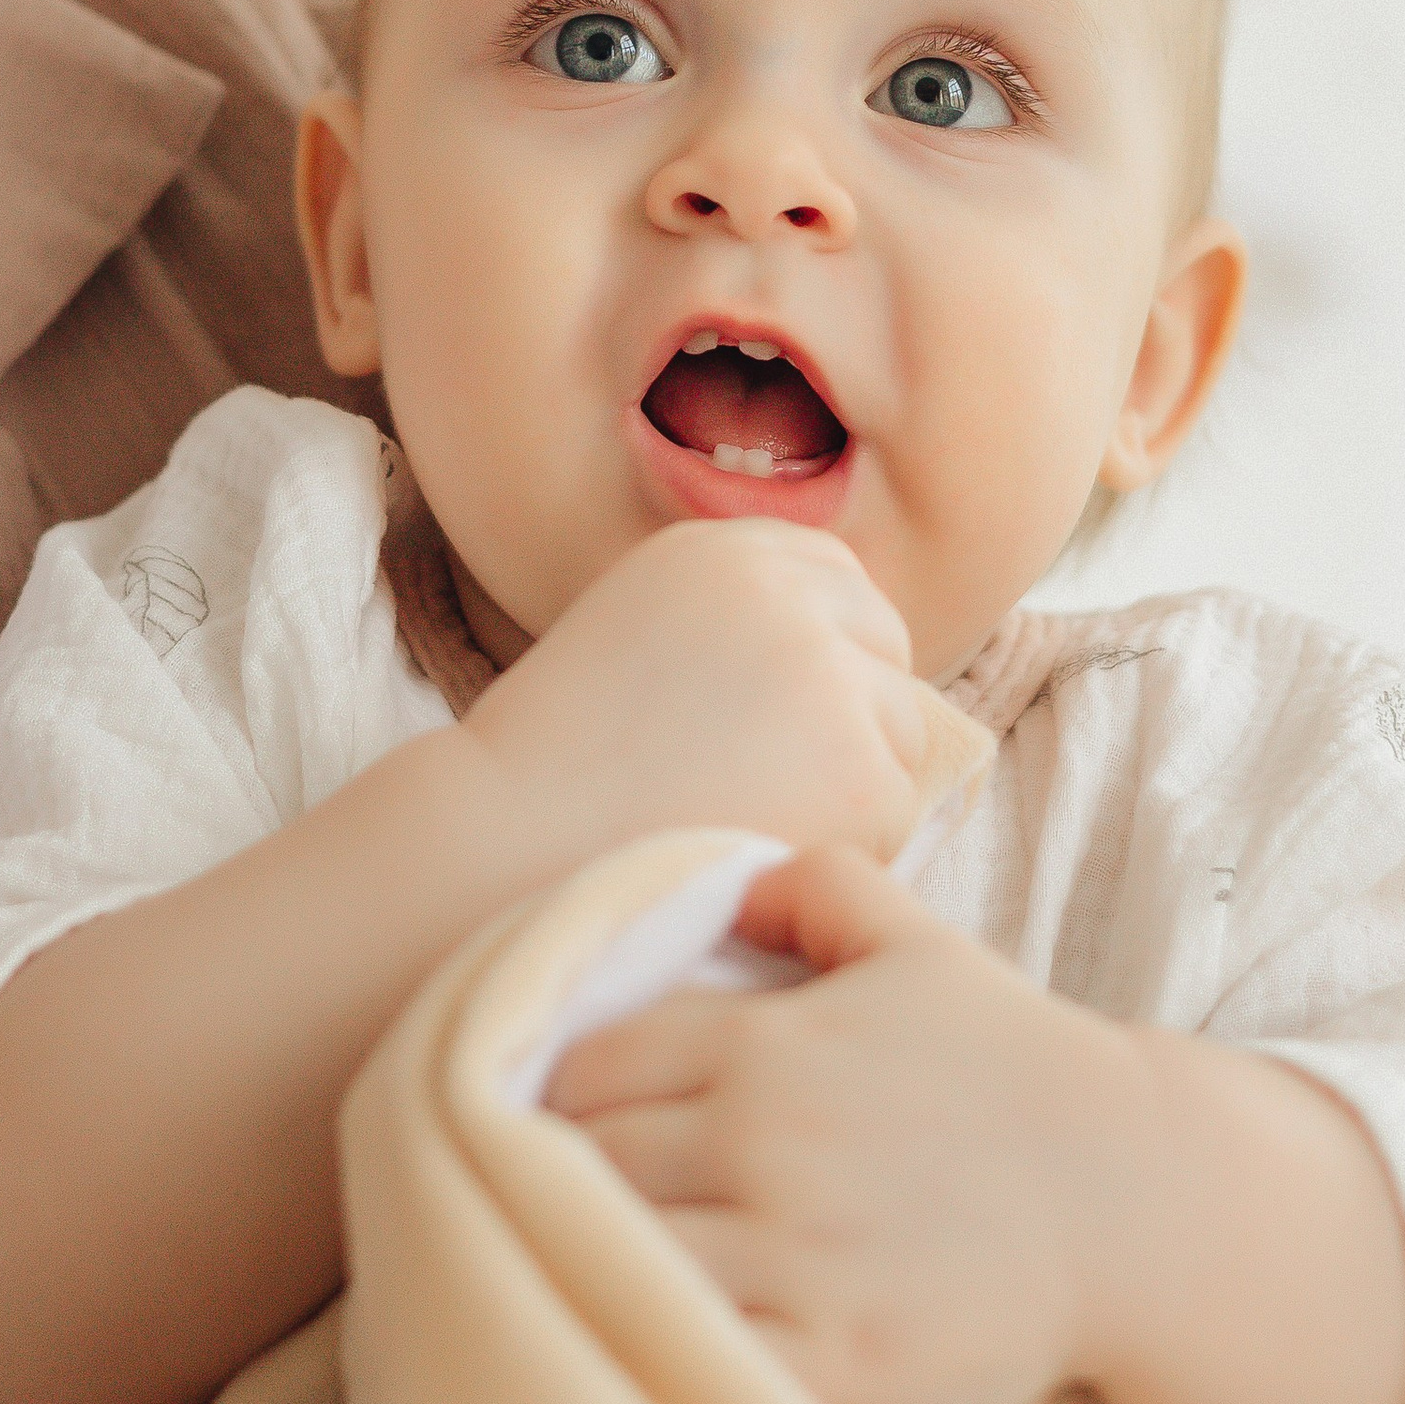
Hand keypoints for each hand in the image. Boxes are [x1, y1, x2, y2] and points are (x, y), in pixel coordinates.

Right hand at [461, 523, 928, 887]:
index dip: (825, 652)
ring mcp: (827, 673)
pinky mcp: (858, 765)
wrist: (504, 846)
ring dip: (852, 785)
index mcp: (721, 549)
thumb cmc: (555, 768)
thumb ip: (735, 625)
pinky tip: (763, 855)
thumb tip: (851, 661)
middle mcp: (782, 590)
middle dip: (850, 714)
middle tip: (765, 784)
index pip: (839, 578)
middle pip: (885, 646)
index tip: (778, 716)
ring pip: (900, 732)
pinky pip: (900, 811)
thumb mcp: (639, 634)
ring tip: (748, 819)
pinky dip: (850, 847)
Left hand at [543, 844, 1132, 1403]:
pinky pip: (691, 1365)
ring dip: (585, 1273)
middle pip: (578, 1169)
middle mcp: (764, 1147)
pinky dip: (653, 1358)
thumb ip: (813, 887)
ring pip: (616, 1266)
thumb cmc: (1017, 1070)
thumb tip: (721, 887)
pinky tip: (647, 1353)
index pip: (580, 1070)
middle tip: (535, 1214)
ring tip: (573, 1285)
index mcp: (763, 1047)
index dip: (548, 1100)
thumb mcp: (921, 945)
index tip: (542, 1130)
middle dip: (548, 1187)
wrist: (1141, 1202)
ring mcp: (797, 1262)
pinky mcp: (836, 1368)